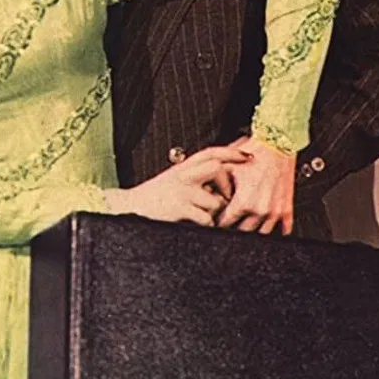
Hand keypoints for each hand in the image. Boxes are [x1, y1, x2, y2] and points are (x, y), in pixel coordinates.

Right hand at [103, 147, 247, 225]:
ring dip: (215, 214)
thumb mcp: (174, 181)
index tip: (249, 157)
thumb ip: (195, 179)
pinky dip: (206, 226)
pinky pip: (206, 219)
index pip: (212, 153)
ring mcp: (181, 191)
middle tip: (227, 198)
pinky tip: (195, 226)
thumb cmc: (155, 198)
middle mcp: (183, 175)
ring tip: (204, 218)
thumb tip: (222, 184)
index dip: (232, 152)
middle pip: (218, 169)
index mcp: (182, 167)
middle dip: (228, 185)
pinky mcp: (179, 208)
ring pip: (215, 202)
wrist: (129, 209)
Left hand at [217, 137, 296, 234]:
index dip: (219, 221)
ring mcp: (274, 211)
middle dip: (235, 227)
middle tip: (231, 221)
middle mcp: (259, 210)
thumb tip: (206, 194)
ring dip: (254, 229)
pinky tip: (269, 226)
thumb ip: (216, 184)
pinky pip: (284, 228)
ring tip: (247, 222)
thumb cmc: (254, 152)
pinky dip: (277, 230)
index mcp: (243, 202)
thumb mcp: (227, 166)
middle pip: (242, 231)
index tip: (217, 218)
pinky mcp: (286, 208)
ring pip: (261, 233)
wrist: (277, 144)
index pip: (225, 223)